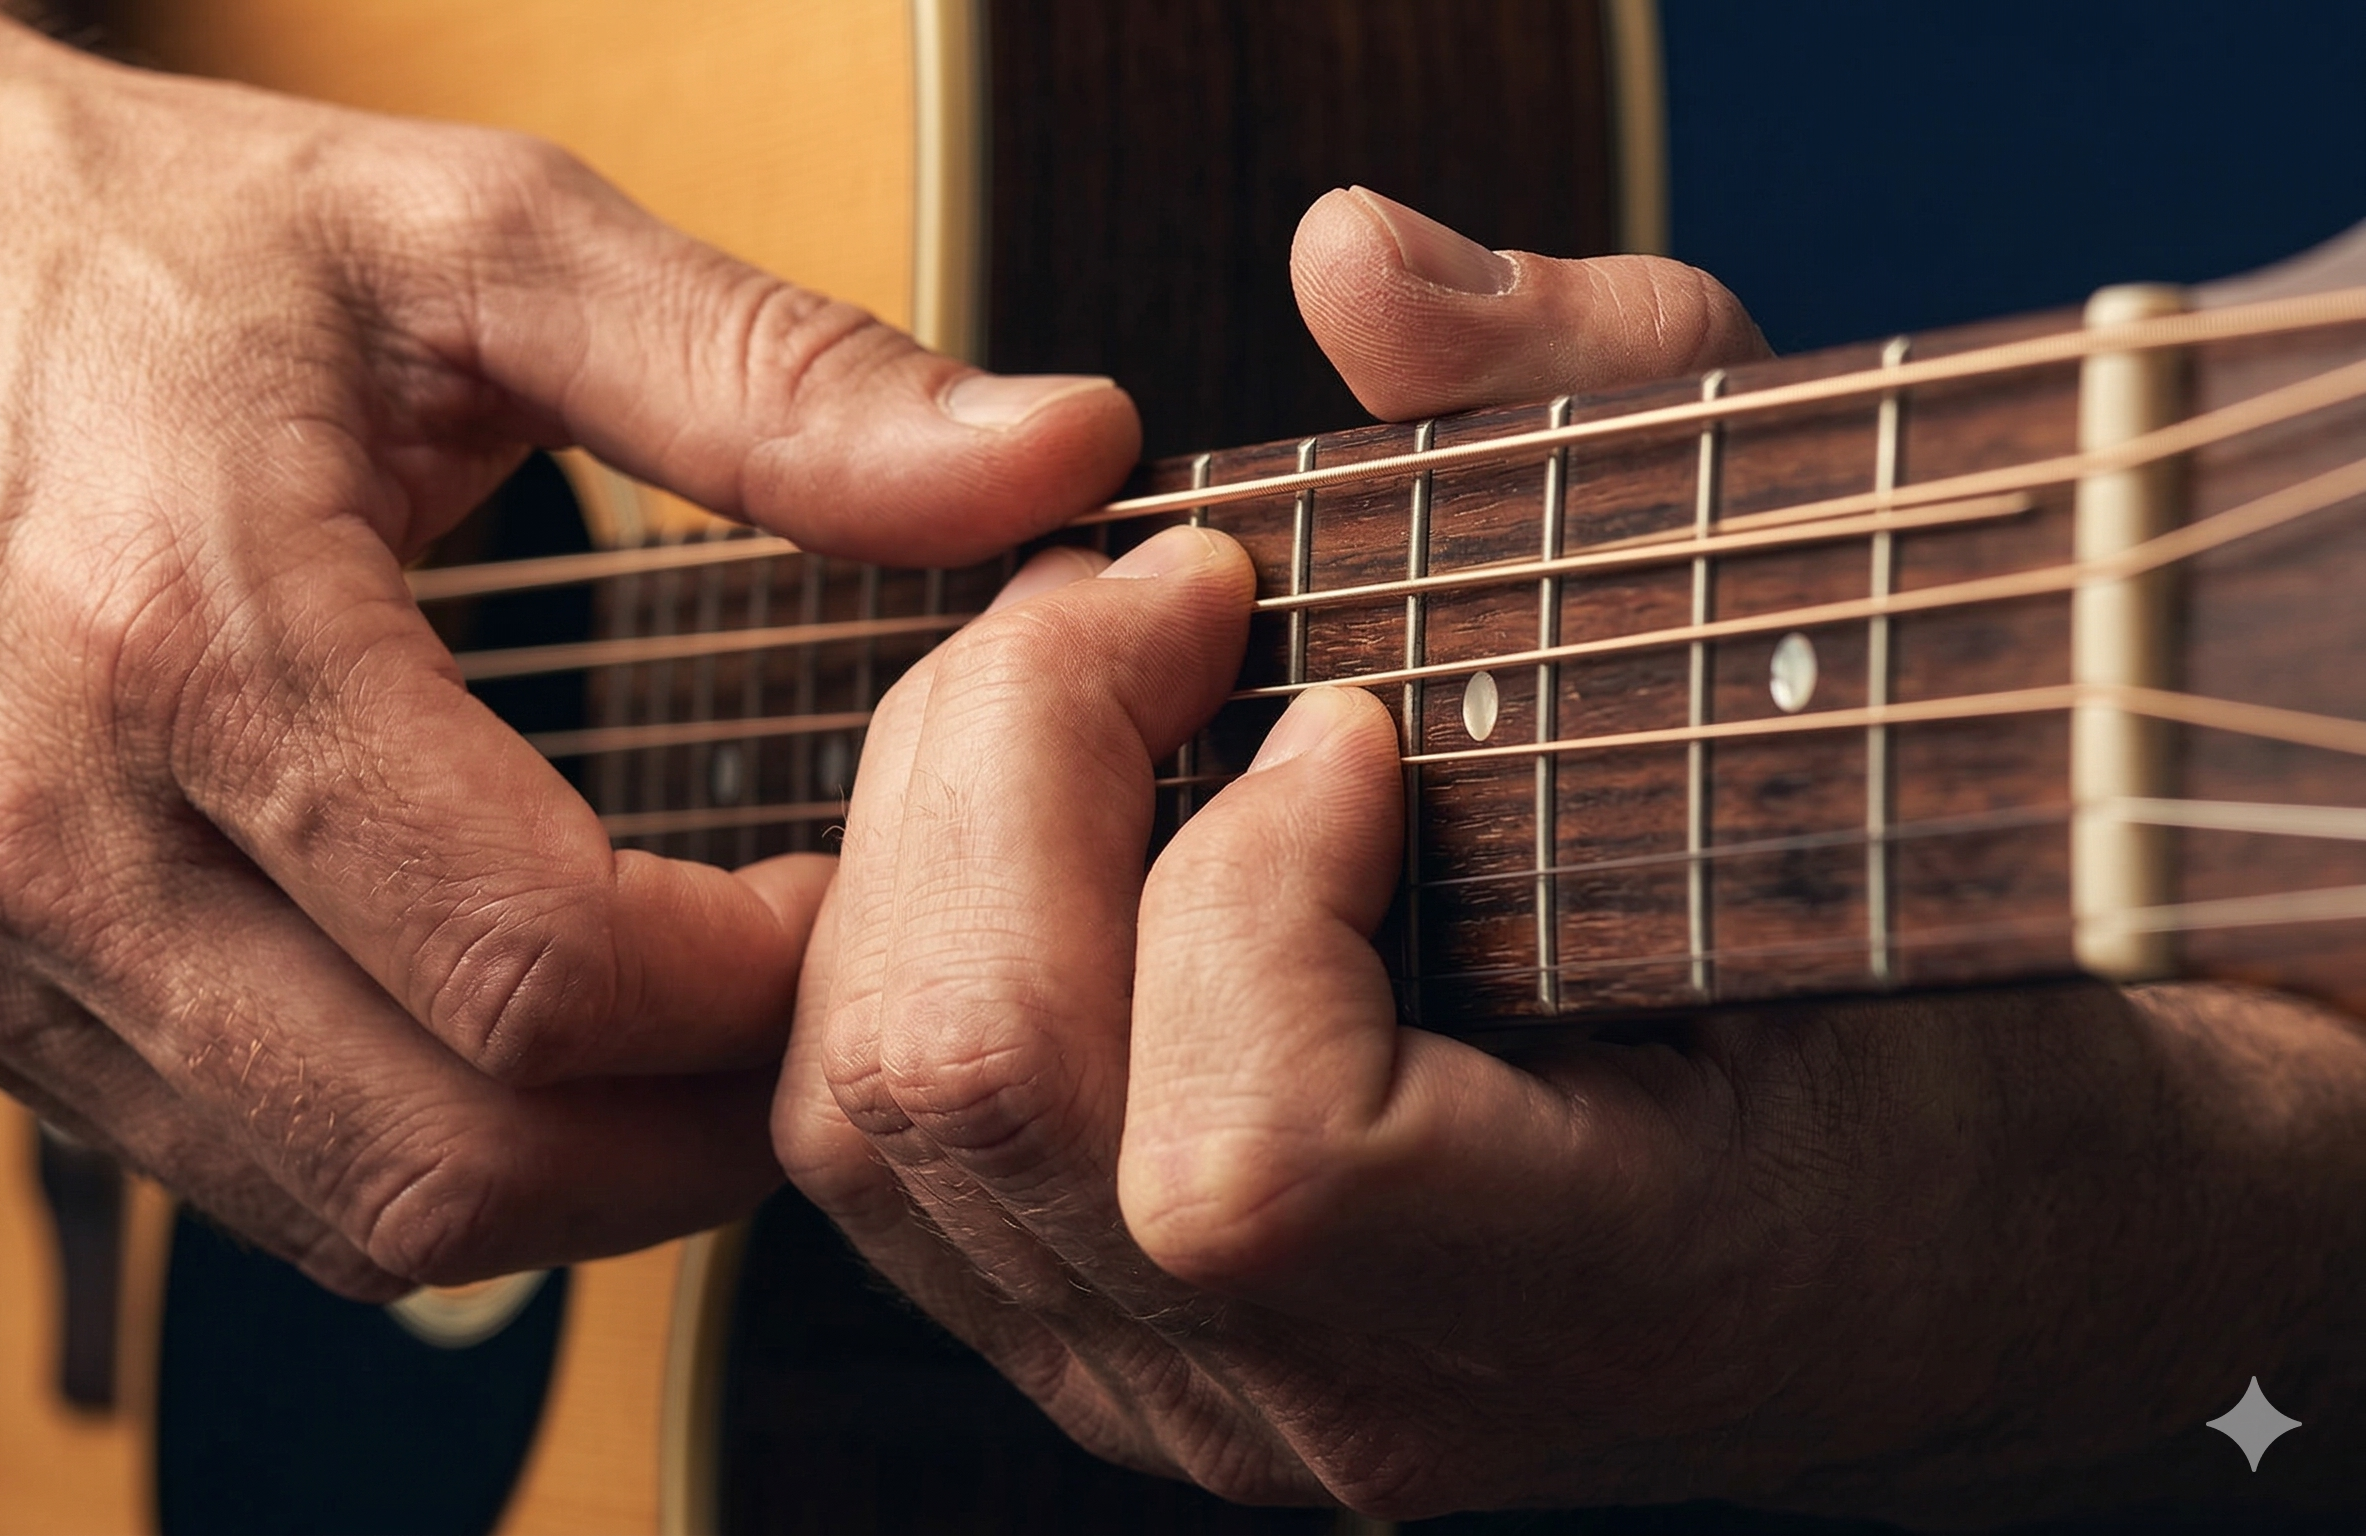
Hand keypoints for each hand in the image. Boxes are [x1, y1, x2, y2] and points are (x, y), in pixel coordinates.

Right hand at [0, 0, 1134, 1294]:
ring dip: (574, 1181)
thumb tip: (1044, 457)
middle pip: (450, 1159)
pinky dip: (421, 1158)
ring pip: (345, 1217)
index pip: (538, 968)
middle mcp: (52, 835)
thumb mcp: (465, 235)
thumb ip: (774, 375)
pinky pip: (238, 1177)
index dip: (760, 986)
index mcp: (186, 631)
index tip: (868, 901)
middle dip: (694, 1141)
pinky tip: (522, 1043)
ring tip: (701, 1046)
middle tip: (824, 1020)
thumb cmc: (100, 230)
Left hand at [774, 190, 2365, 1523]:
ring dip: (933, 824)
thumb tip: (1349, 263)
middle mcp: (1334, 1395)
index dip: (1250, 885)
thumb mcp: (1838, 638)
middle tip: (1153, 600)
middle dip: (1011, 759)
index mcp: (1574, 1295)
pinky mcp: (1098, 1346)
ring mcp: (1191, 1398)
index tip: (1360, 721)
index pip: (1252, 1161)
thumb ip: (1616, 398)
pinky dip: (902, 925)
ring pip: (873, 1113)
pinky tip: (1041, 817)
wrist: (1922, 1243)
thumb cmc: (1912, 961)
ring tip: (1092, 688)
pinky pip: (872, 1141)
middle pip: (978, 1092)